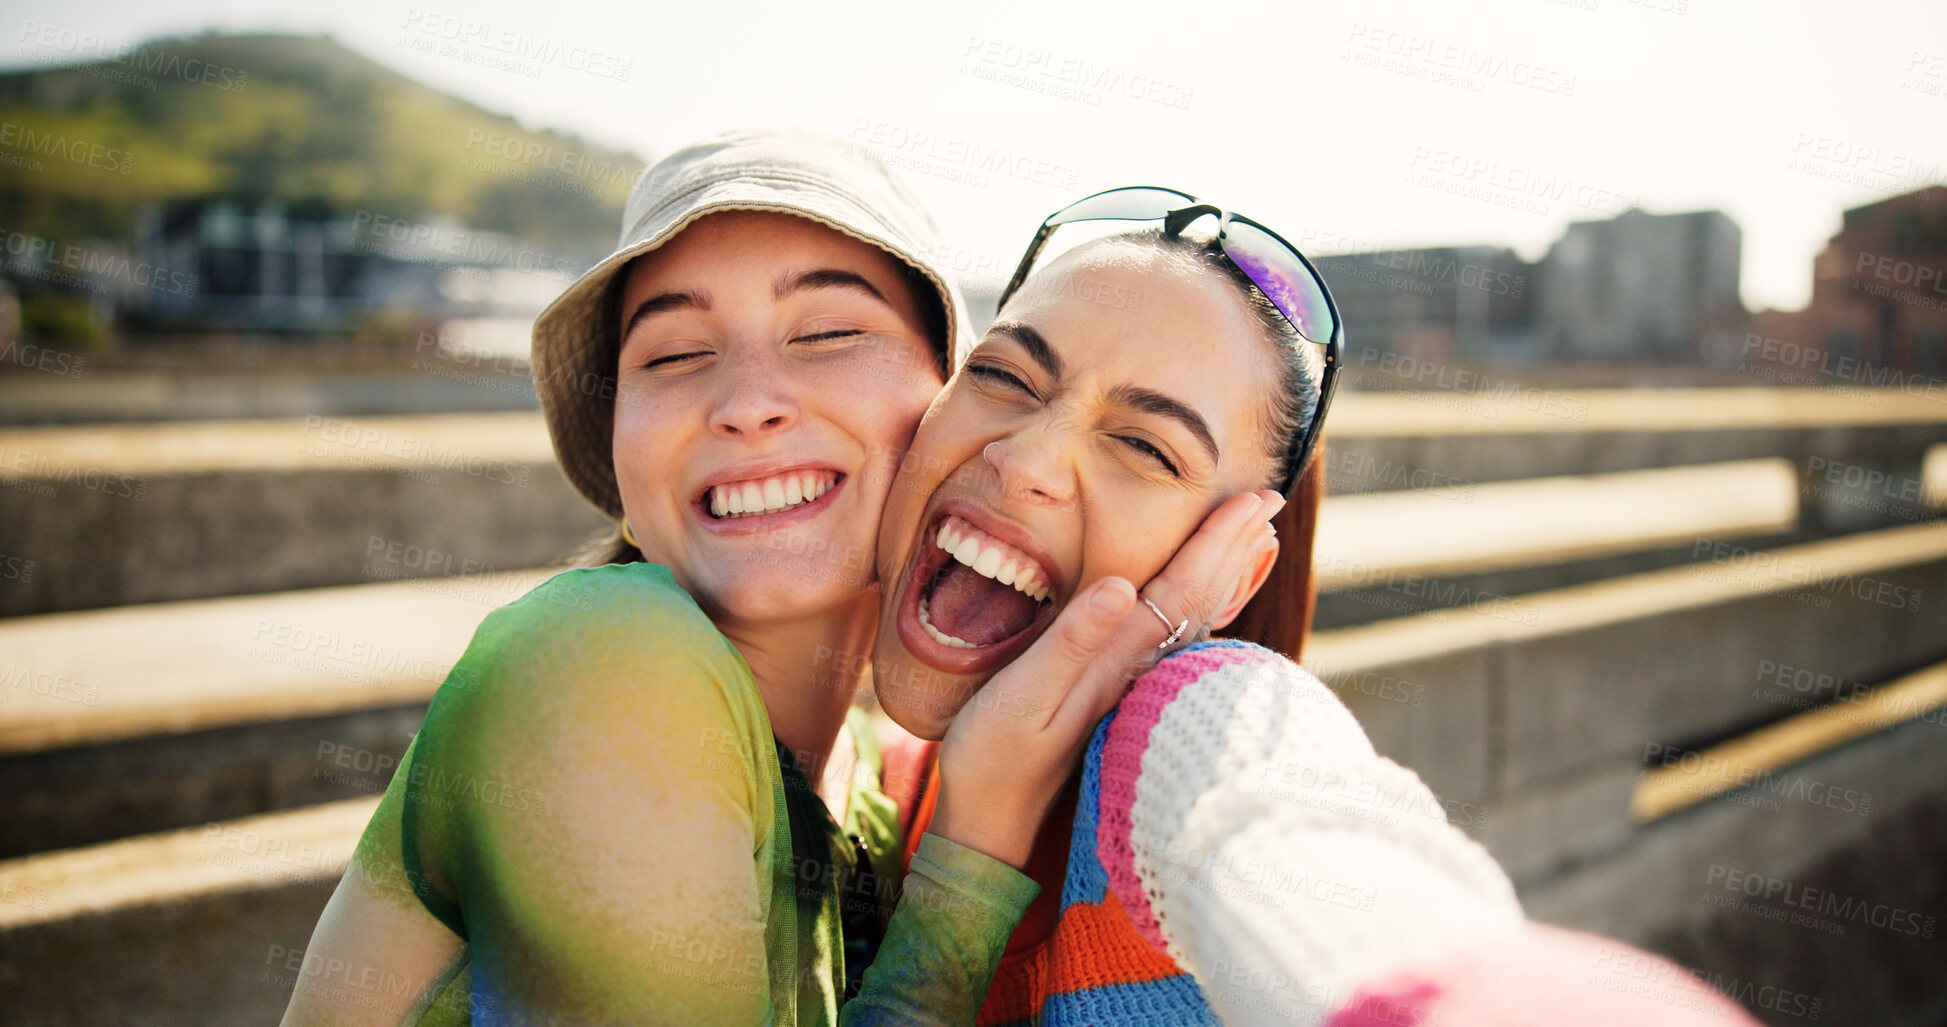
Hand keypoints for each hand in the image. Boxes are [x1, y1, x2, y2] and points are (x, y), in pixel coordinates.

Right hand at [928, 490, 1285, 867]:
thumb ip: (1071, 642)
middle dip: (1233, 547)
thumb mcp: (1021, 696)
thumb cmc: (994, 757)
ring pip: (1190, 619)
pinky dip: (1196, 605)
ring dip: (1222, 573)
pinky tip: (1201, 595)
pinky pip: (1170, 639)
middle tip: (1268, 499)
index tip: (1252, 501)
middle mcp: (1134, 673)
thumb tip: (1121, 587)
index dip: (1216, 542)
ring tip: (1252, 536)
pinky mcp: (1112, 696)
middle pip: (1198, 600)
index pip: (1180, 590)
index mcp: (1117, 663)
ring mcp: (1127, 687)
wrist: (990, 821)